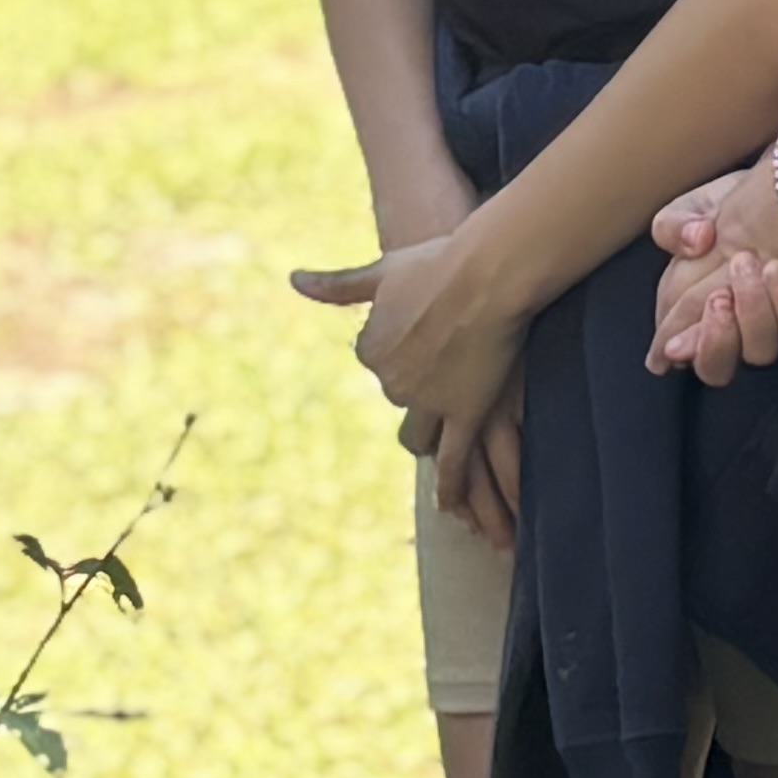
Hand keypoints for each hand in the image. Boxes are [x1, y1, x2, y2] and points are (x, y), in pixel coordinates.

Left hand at [292, 228, 525, 544]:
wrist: (484, 274)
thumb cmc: (436, 263)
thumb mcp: (381, 270)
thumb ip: (336, 284)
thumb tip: (292, 279)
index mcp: (370, 347)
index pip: (378, 362)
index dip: (403, 355)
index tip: (423, 349)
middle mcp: (392, 382)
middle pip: (400, 401)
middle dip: (419, 400)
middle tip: (442, 393)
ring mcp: (428, 403)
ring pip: (421, 439)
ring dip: (429, 447)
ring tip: (444, 467)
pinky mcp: (465, 417)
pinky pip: (454, 464)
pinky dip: (452, 491)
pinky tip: (456, 513)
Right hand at [647, 163, 777, 385]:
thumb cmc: (738, 203)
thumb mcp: (696, 205)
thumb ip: (672, 225)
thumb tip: (693, 243)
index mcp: (694, 304)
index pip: (676, 342)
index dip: (672, 346)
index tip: (670, 345)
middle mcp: (732, 323)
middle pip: (716, 368)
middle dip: (712, 342)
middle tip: (719, 300)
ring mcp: (769, 322)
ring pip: (758, 351)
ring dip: (751, 312)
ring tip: (753, 266)